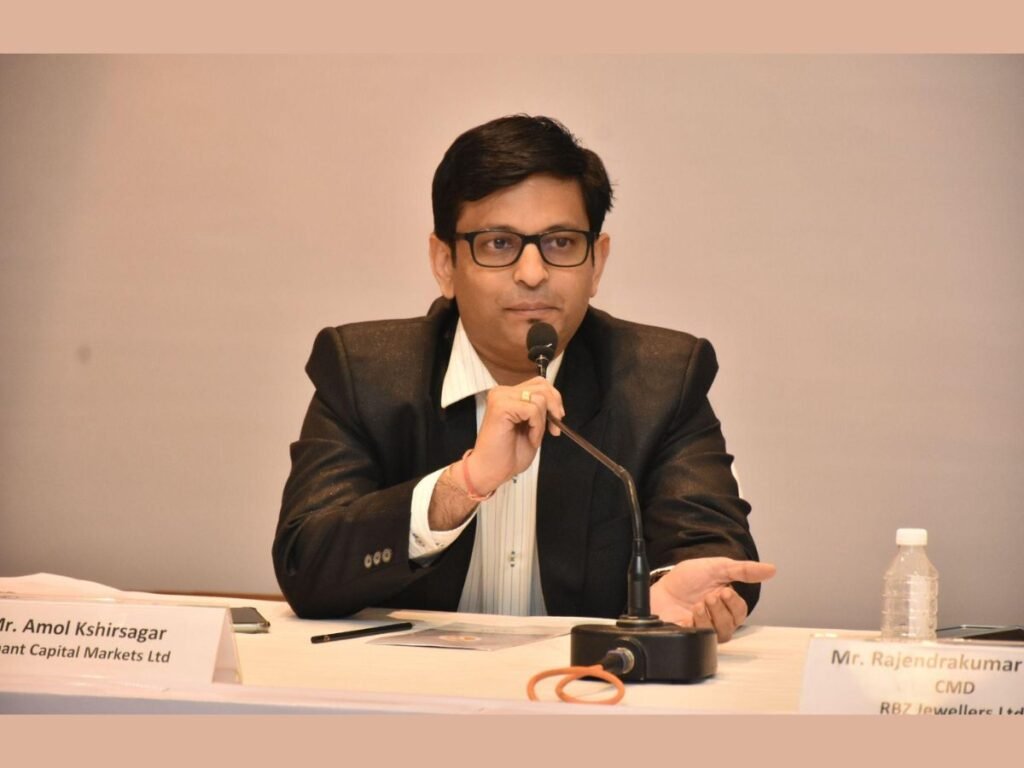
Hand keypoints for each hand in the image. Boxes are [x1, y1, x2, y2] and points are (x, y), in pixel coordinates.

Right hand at [464, 376, 564, 494]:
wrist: (491, 471)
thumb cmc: (507, 454)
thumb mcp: (531, 426)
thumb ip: (539, 410)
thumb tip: (556, 402)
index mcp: (508, 394)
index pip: (540, 383)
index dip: (554, 399)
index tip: (558, 418)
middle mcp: (502, 392)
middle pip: (542, 386)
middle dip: (554, 408)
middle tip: (554, 428)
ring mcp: (500, 397)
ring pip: (539, 398)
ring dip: (542, 422)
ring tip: (534, 437)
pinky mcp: (501, 407)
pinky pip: (532, 410)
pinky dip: (537, 428)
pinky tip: (531, 439)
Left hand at [649, 557, 776, 641]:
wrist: (660, 586)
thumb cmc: (686, 579)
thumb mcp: (716, 567)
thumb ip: (743, 570)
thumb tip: (771, 569)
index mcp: (725, 603)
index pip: (741, 612)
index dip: (735, 604)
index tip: (725, 591)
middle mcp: (716, 618)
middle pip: (732, 626)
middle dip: (722, 610)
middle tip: (710, 597)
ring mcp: (703, 628)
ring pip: (720, 634)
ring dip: (711, 617)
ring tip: (700, 604)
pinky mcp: (689, 635)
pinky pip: (702, 638)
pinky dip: (699, 624)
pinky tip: (691, 614)